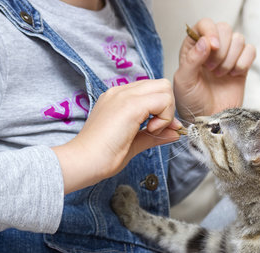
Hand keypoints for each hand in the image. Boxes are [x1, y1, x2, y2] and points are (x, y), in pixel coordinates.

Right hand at [52, 79, 181, 193]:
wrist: (84, 161)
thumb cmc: (102, 156)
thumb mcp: (134, 143)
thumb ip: (155, 135)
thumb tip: (175, 133)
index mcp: (119, 98)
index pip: (152, 90)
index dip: (162, 109)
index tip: (159, 129)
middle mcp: (121, 92)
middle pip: (162, 85)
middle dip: (168, 108)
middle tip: (157, 129)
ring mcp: (124, 95)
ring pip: (164, 88)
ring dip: (166, 111)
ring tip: (152, 131)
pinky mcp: (130, 104)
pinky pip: (163, 100)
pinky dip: (165, 117)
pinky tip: (151, 131)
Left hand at [173, 19, 256, 119]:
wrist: (210, 120)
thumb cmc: (192, 102)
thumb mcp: (184, 82)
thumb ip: (192, 59)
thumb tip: (206, 41)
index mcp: (193, 47)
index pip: (205, 24)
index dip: (211, 32)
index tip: (212, 47)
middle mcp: (211, 48)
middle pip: (224, 28)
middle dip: (221, 50)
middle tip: (212, 69)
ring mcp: (228, 56)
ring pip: (239, 39)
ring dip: (231, 58)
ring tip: (221, 75)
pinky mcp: (241, 65)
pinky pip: (250, 50)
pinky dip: (244, 62)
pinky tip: (233, 75)